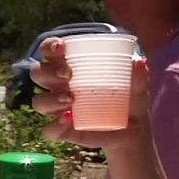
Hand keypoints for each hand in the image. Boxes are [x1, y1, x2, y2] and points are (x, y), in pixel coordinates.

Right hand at [30, 37, 149, 149]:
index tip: (60, 47)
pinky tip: (67, 120)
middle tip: (68, 74)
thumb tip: (139, 63)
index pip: (50, 52)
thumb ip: (138, 76)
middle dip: (48, 72)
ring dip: (50, 99)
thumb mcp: (136, 87)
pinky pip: (49, 130)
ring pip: (39, 101)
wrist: (133, 129)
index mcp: (71, 67)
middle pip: (39, 74)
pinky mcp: (63, 131)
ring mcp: (59, 109)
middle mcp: (59, 86)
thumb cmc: (129, 99)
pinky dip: (54, 126)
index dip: (49, 47)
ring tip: (70, 99)